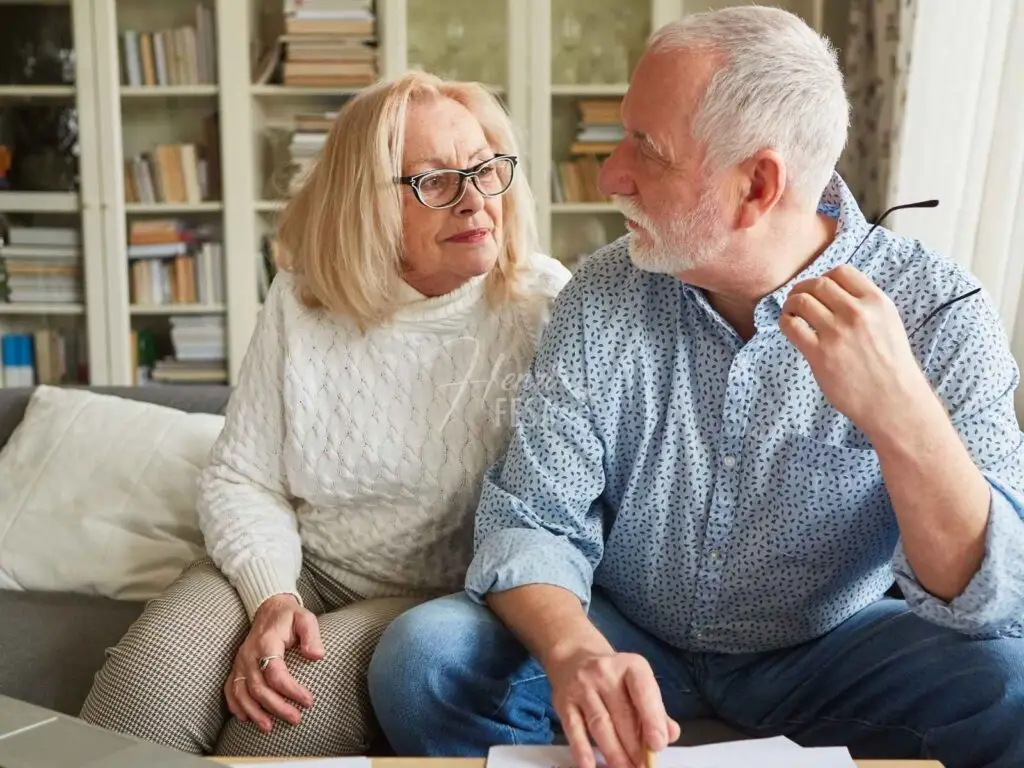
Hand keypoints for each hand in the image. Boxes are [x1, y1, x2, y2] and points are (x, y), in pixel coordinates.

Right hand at [224, 594, 323, 732]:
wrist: (269, 608)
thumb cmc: (289, 616)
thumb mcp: (305, 618)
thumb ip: (312, 636)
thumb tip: (316, 656)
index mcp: (267, 642)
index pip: (276, 673)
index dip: (291, 690)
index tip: (308, 700)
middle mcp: (249, 654)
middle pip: (259, 688)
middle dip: (276, 707)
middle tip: (295, 718)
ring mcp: (240, 661)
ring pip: (241, 692)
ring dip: (254, 712)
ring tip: (268, 727)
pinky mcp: (236, 666)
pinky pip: (230, 689)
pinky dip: (236, 705)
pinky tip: (246, 718)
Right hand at [547, 649, 679, 767]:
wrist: (574, 657)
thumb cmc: (614, 676)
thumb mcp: (637, 683)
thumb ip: (655, 710)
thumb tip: (670, 735)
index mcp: (630, 666)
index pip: (642, 692)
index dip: (652, 719)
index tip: (658, 745)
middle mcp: (604, 672)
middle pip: (621, 714)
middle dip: (634, 747)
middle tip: (642, 766)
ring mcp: (581, 687)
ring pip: (600, 725)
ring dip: (614, 753)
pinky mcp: (563, 702)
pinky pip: (574, 730)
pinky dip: (583, 751)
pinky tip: (591, 767)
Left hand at [779, 265, 933, 438]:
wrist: (894, 402)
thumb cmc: (891, 367)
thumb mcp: (888, 324)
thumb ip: (866, 307)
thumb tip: (834, 294)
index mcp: (877, 302)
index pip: (842, 272)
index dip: (824, 277)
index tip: (818, 289)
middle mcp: (857, 313)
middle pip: (818, 284)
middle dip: (803, 288)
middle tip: (797, 298)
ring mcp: (838, 333)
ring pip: (802, 301)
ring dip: (791, 303)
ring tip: (791, 312)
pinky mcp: (820, 353)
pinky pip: (792, 325)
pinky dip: (785, 321)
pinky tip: (789, 326)